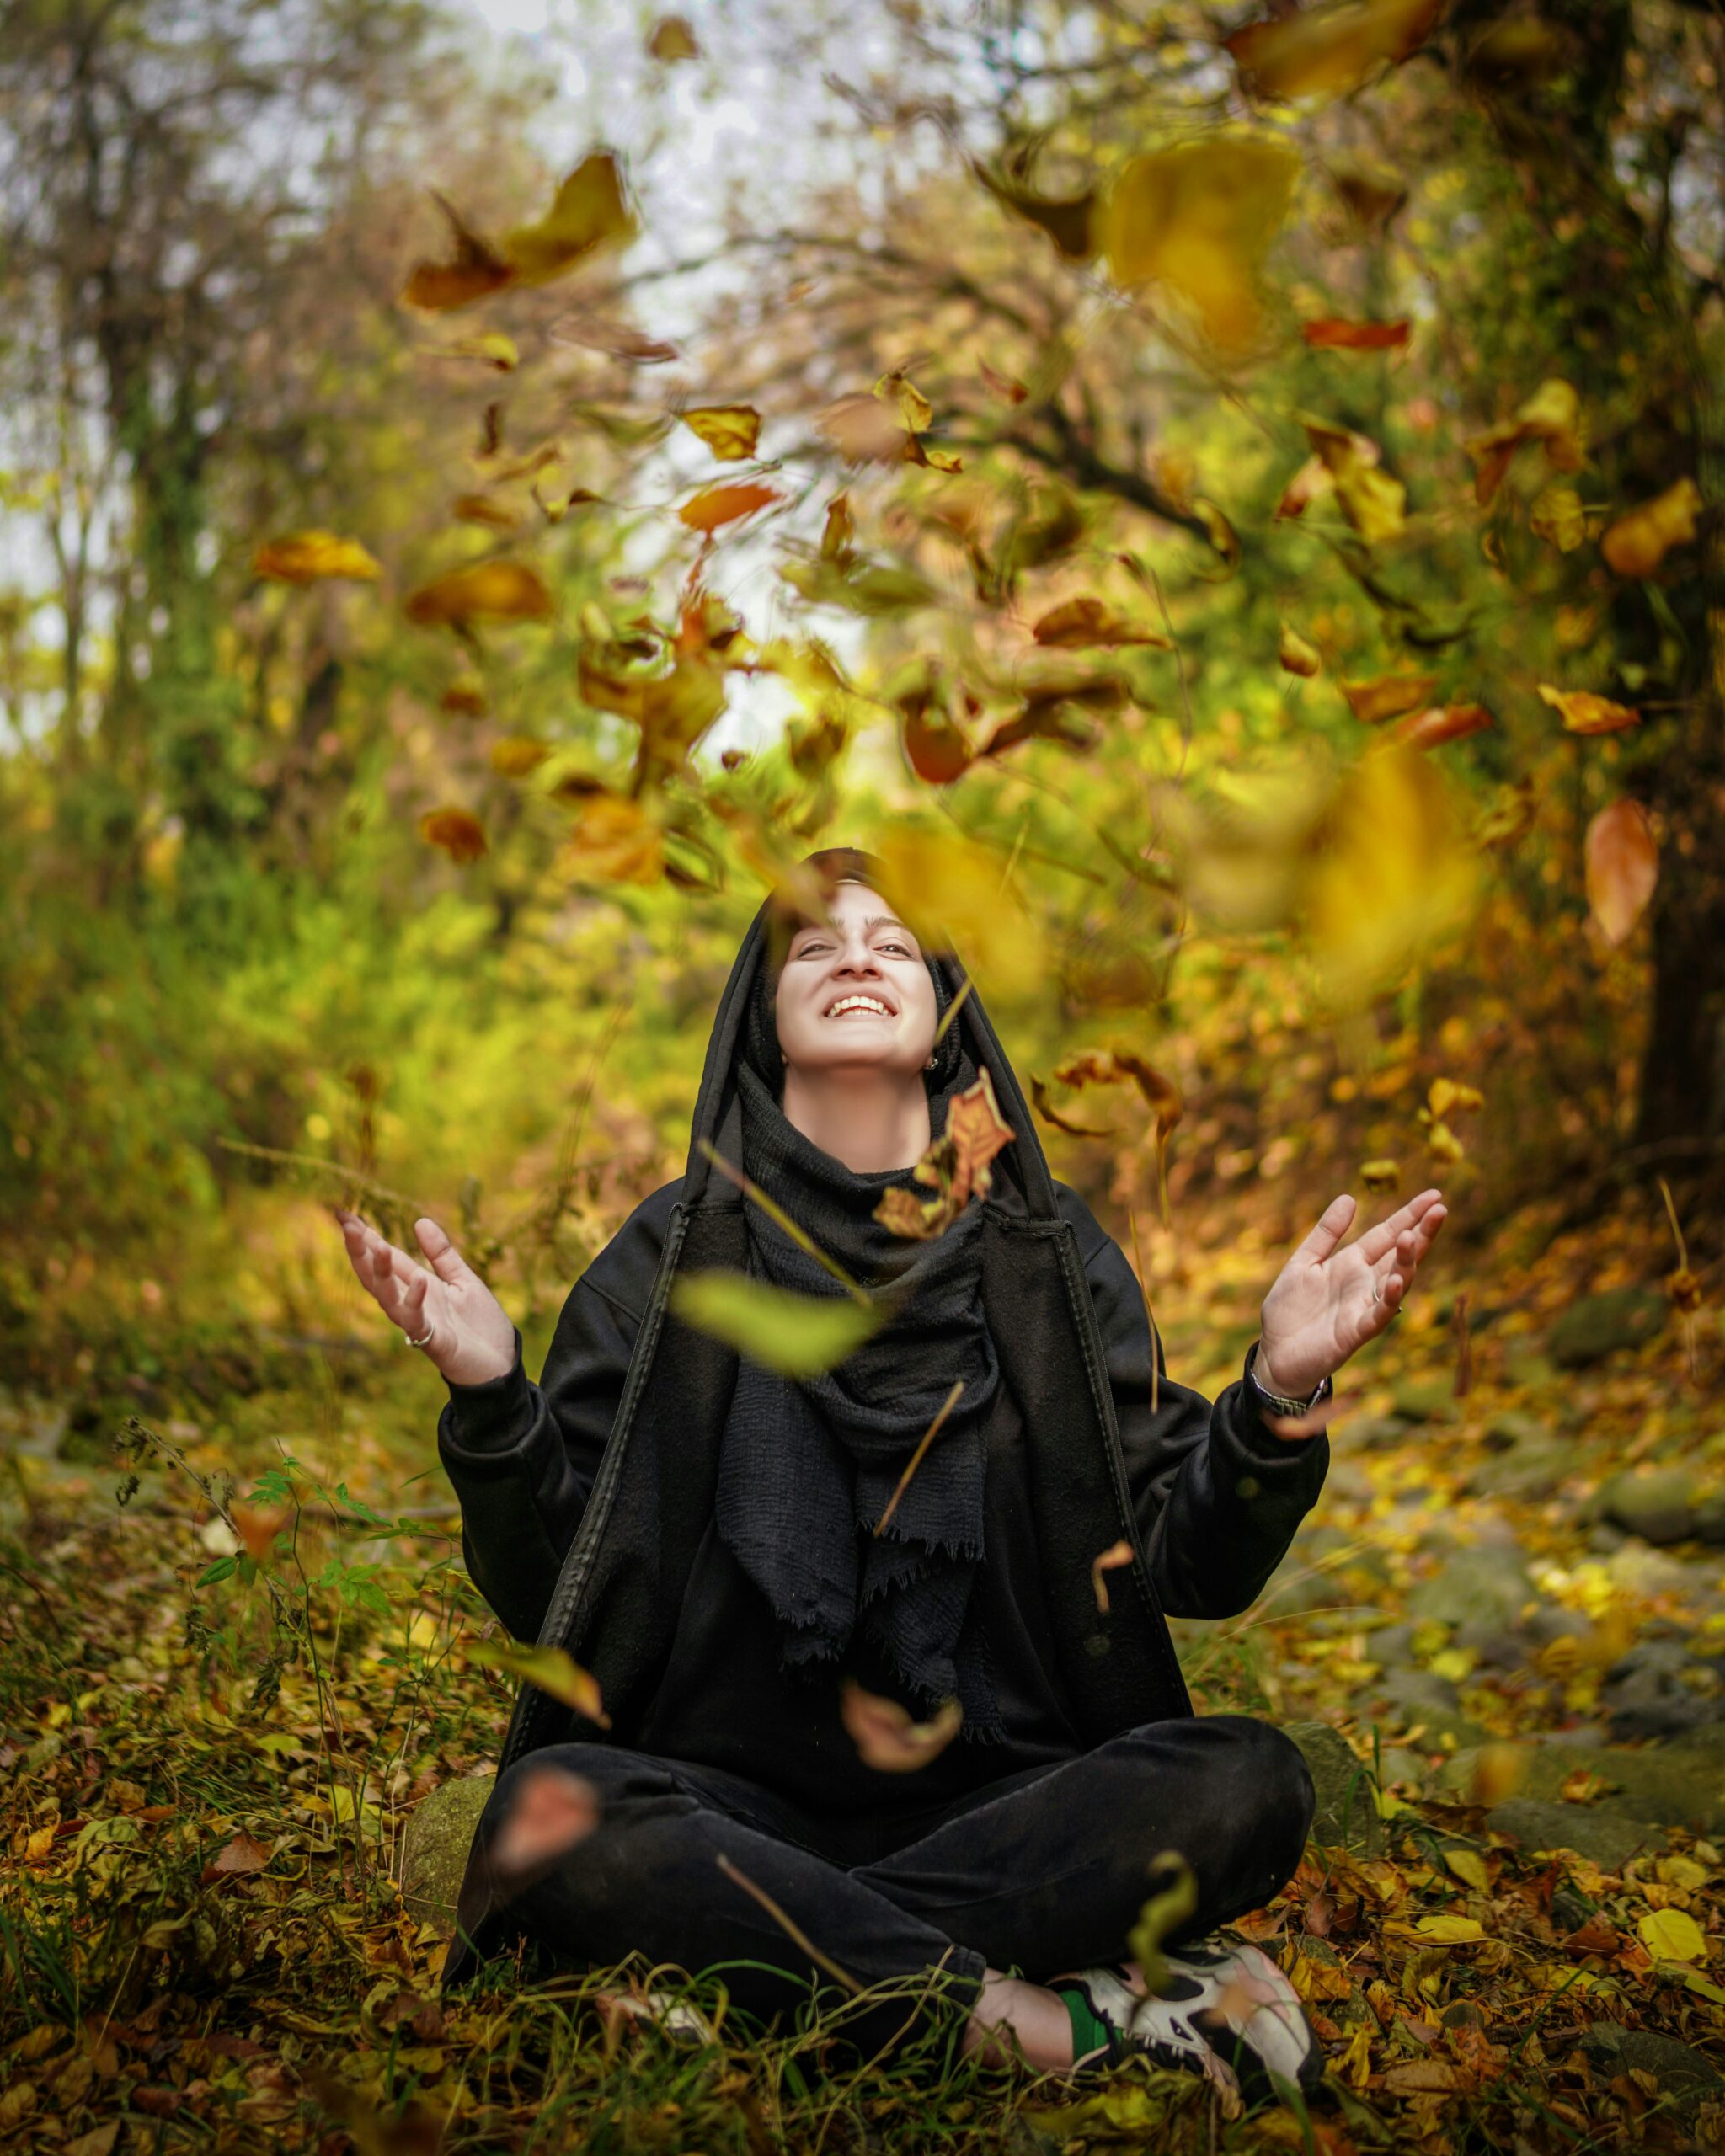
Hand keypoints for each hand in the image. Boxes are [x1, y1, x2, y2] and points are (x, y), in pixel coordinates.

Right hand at [335, 1210, 516, 1386]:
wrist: (501, 1364)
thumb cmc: (480, 1326)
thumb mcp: (463, 1280)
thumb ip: (442, 1255)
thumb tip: (419, 1221)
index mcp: (418, 1287)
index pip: (386, 1257)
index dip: (366, 1237)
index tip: (344, 1213)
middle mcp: (411, 1304)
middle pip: (377, 1276)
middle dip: (361, 1251)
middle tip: (347, 1225)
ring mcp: (419, 1323)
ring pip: (388, 1298)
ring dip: (380, 1273)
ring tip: (377, 1246)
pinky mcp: (434, 1342)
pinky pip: (417, 1321)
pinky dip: (415, 1300)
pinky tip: (419, 1279)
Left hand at [1256, 1187, 1447, 1400]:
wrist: (1275, 1355)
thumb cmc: (1290, 1311)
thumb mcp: (1304, 1262)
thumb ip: (1326, 1233)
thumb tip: (1349, 1197)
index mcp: (1353, 1263)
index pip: (1387, 1234)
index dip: (1410, 1216)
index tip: (1434, 1194)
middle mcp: (1365, 1283)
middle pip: (1400, 1255)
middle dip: (1421, 1233)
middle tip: (1440, 1209)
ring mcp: (1364, 1307)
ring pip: (1396, 1281)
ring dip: (1406, 1261)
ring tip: (1412, 1237)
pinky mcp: (1355, 1332)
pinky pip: (1378, 1315)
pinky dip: (1388, 1299)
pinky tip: (1395, 1281)